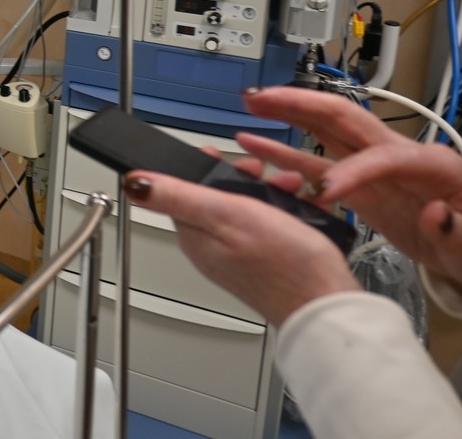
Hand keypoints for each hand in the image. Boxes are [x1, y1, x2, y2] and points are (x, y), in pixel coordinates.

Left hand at [125, 170, 361, 324]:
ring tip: (286, 185)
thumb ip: (179, 197)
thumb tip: (134, 183)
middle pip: (214, 197)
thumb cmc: (283, 265)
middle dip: (239, 177)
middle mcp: (211, 248)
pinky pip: (265, 225)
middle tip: (260, 171)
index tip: (222, 156)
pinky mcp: (262, 261)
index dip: (203, 168)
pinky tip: (298, 207)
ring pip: (243, 208)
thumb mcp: (226, 215)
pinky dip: (280, 210)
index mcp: (194, 236)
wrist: (327, 305)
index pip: (182, 190)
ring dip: (264, 190)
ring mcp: (236, 257)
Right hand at [238, 86, 461, 299]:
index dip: (353, 169)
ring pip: (326, 130)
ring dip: (287, 114)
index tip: (326, 190)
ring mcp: (375, 168)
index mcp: (434, 166)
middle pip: (346, 117)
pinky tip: (256, 148)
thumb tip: (436, 214)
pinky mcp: (360, 186)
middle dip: (302, 103)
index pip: (385, 156)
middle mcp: (400, 156)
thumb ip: (461, 234)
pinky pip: (318, 162)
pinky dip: (285, 154)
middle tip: (262, 99)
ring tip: (251, 107)